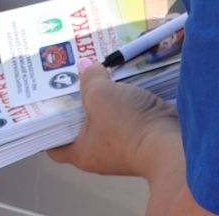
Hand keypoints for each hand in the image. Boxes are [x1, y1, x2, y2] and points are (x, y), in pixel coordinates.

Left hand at [48, 62, 182, 179]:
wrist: (173, 143)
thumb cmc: (128, 127)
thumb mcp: (99, 94)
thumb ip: (89, 78)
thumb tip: (86, 67)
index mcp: (81, 153)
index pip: (55, 144)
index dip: (47, 124)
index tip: (45, 102)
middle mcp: (101, 152)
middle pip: (82, 123)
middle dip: (79, 99)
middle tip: (73, 74)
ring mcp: (124, 143)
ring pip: (108, 115)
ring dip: (106, 95)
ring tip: (98, 69)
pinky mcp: (143, 133)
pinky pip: (129, 112)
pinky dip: (126, 96)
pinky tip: (124, 76)